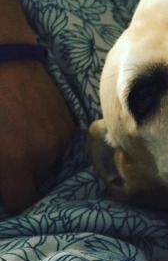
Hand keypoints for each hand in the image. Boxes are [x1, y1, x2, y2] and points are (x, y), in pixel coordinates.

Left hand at [0, 61, 74, 213]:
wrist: (4, 59)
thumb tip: (5, 182)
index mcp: (16, 162)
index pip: (22, 201)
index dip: (13, 199)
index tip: (7, 191)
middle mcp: (44, 155)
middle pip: (37, 183)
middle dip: (22, 176)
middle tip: (7, 158)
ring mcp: (60, 138)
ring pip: (48, 162)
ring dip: (35, 157)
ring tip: (19, 136)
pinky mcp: (68, 124)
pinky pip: (58, 144)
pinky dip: (46, 141)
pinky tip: (32, 124)